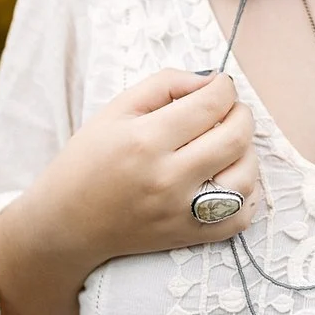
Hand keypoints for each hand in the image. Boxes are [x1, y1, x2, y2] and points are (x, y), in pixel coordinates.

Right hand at [0, 67, 259, 314]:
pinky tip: (230, 178)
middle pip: (235, 137)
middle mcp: (167, 177)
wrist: (67, 223)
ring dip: (247, 152)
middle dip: (241, 114)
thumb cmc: (85, 162)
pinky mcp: (189, 235)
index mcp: (145, 139)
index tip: (220, 84)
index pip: (210, 104)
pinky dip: (247, 195)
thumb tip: (209, 79)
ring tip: (230, 143)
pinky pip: (241, 217)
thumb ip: (163, 85)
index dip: (224, 87)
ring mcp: (181, 210)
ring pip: (246, 176)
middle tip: (228, 109)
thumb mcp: (114, 111)